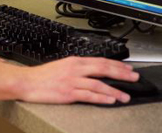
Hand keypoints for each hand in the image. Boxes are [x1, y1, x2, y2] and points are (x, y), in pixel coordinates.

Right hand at [15, 57, 137, 104]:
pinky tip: (110, 100)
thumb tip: (93, 72)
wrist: (27, 82)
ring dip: (115, 90)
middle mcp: (75, 69)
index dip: (117, 65)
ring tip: (126, 96)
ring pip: (99, 83)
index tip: (128, 68)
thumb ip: (78, 68)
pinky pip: (89, 95)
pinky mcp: (68, 93)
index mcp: (75, 61)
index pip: (101, 61)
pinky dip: (102, 97)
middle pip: (103, 69)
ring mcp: (72, 81)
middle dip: (121, 74)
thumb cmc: (43, 76)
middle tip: (134, 78)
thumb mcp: (62, 66)